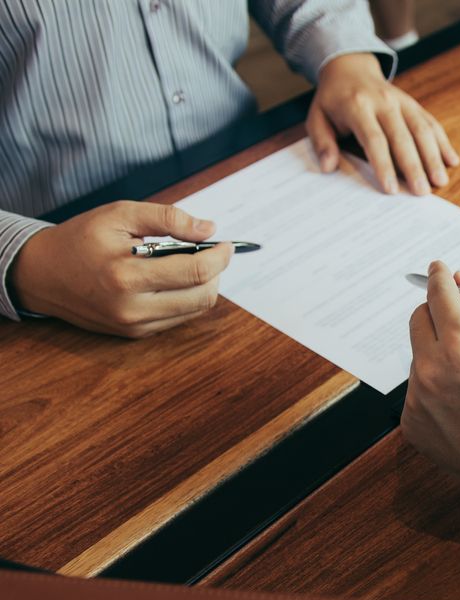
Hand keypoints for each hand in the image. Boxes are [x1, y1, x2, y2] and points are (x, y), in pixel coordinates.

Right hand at [10, 201, 232, 337]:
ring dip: (204, 285)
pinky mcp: (135, 333)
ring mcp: (134, 325)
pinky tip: (173, 279)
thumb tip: (208, 228)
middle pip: (203, 295)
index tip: (226, 244)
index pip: (196, 271)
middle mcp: (132, 307)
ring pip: (195, 309)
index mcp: (127, 275)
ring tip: (192, 263)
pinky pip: (178, 318)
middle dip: (216, 271)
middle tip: (212, 252)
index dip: (220, 256)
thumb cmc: (81, 239)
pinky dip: (186, 297)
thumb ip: (168, 218)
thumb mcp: (120, 215)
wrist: (42, 274)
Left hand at [307, 53, 459, 195]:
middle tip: (422, 192)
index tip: (391, 188)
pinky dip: (442, 142)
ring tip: (440, 181)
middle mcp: (383, 102)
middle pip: (402, 137)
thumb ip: (322, 142)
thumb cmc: (332, 99)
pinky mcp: (413, 104)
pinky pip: (431, 123)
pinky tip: (451, 160)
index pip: (374, 139)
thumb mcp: (317, 117)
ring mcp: (402, 102)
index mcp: (357, 106)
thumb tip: (328, 167)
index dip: (384, 165)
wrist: (350, 68)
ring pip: (421, 130)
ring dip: (433, 157)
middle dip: (414, 166)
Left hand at [401, 261, 459, 560]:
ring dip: (439, 354)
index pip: (438, 295)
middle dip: (437, 313)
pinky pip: (418, 390)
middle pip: (418, 320)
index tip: (439, 269)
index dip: (439, 278)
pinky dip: (436, 388)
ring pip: (419, 356)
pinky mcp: (412, 425)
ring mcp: (417, 400)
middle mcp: (431, 370)